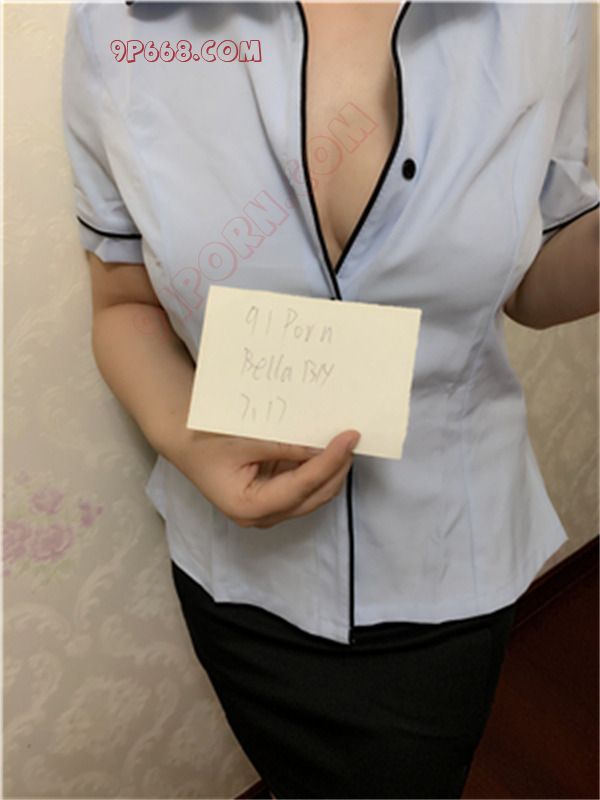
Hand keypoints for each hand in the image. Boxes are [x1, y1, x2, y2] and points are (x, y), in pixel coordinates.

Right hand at [168, 427, 360, 528]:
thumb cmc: (204, 443)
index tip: (349, 438)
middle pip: (315, 495)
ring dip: (331, 468)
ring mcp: (270, 509)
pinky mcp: (274, 496)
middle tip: (352, 437)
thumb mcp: (244, 441)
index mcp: (250, 507)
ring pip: (314, 493)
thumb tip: (322, 445)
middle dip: (337, 467)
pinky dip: (318, 467)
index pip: (303, 486)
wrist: (185, 442)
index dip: (330, 461)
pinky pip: (305, 485)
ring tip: (344, 440)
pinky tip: (326, 446)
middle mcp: (262, 516)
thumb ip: (285, 446)